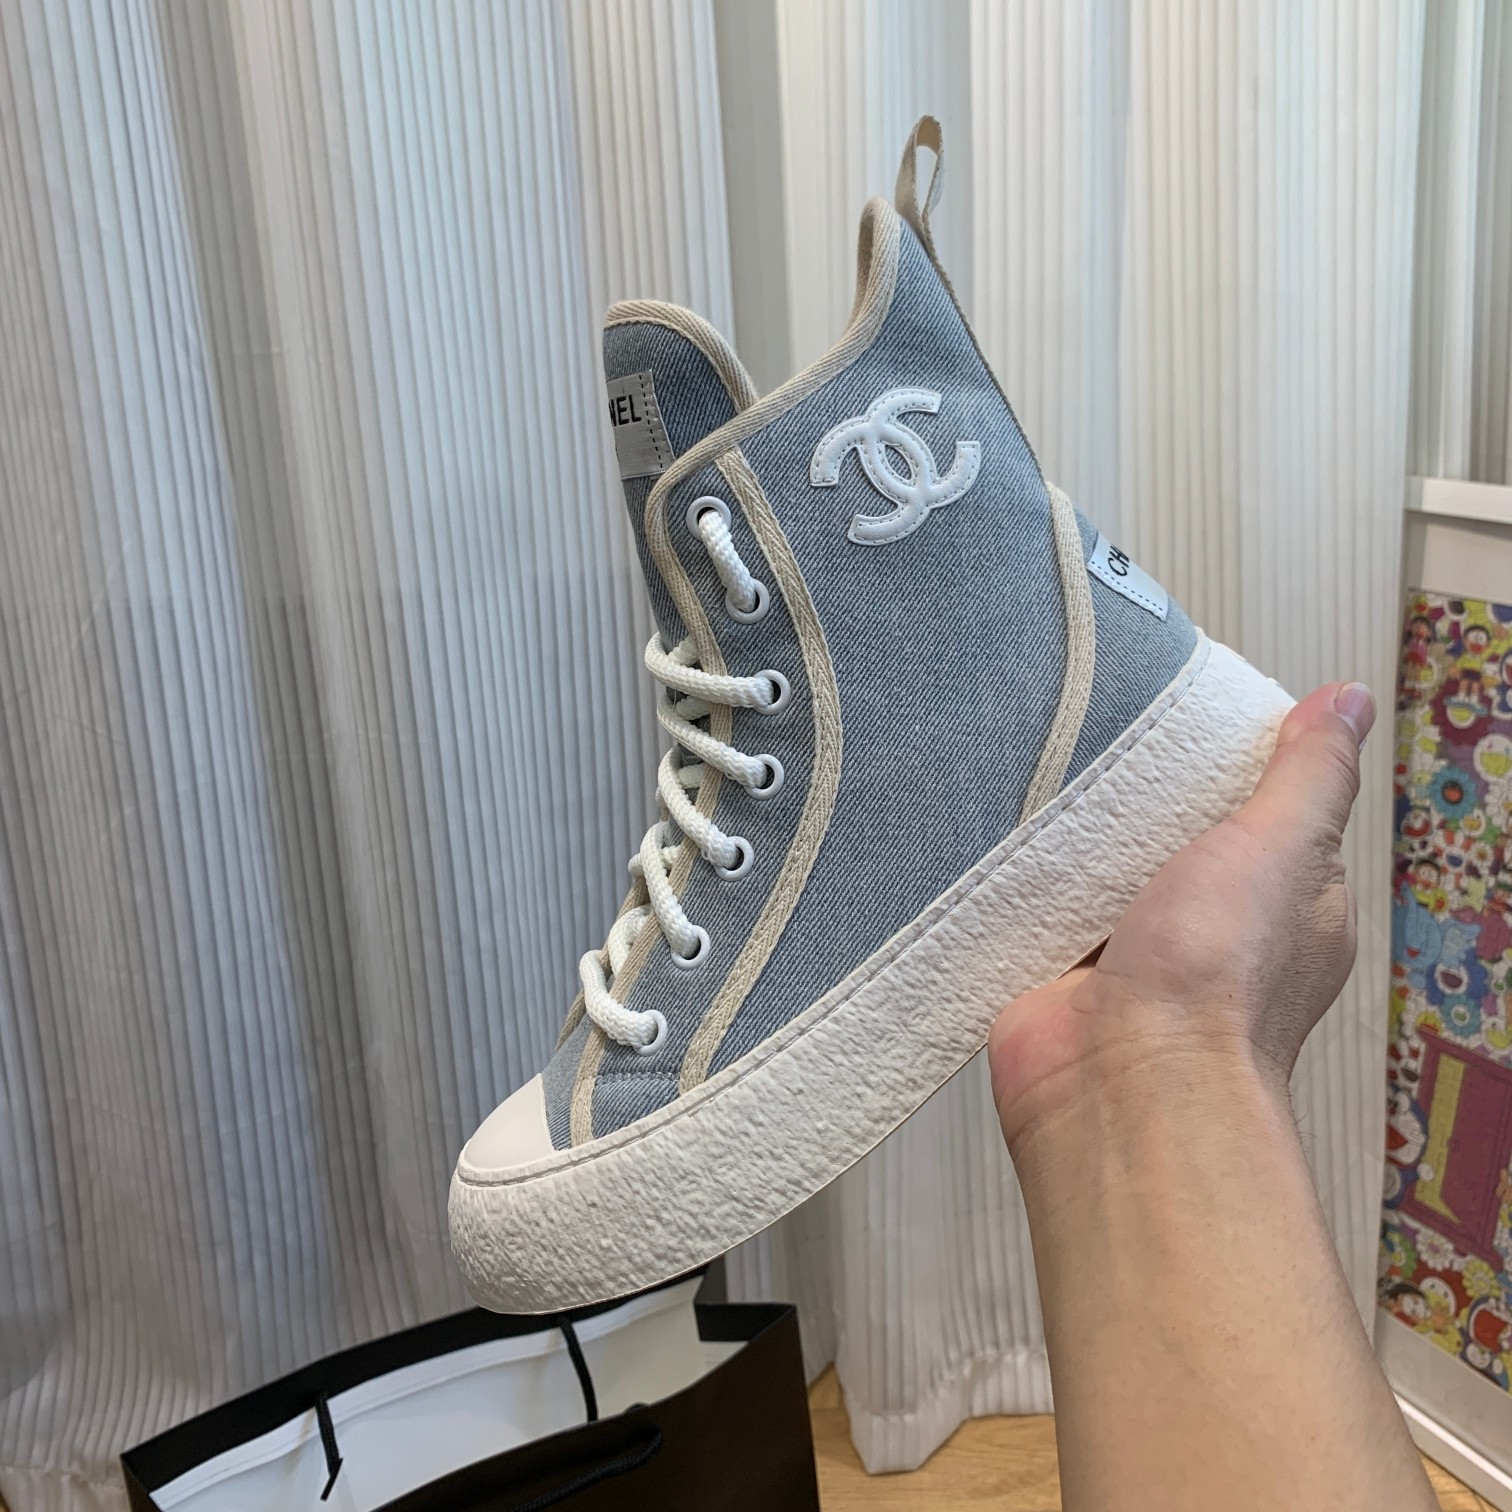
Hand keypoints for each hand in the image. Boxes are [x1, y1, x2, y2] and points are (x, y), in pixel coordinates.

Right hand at [989, 681, 1374, 1152]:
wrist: (1118, 1081)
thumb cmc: (1216, 980)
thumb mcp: (1279, 847)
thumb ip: (1308, 776)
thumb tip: (1348, 701)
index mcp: (1290, 908)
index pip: (1273, 817)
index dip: (1241, 768)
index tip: (1200, 717)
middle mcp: (1216, 935)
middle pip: (1181, 840)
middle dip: (1148, 799)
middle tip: (1111, 731)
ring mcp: (1138, 955)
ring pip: (1109, 872)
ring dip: (1084, 838)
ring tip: (1053, 765)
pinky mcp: (1067, 969)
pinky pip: (1047, 907)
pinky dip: (1033, 879)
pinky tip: (1013, 832)